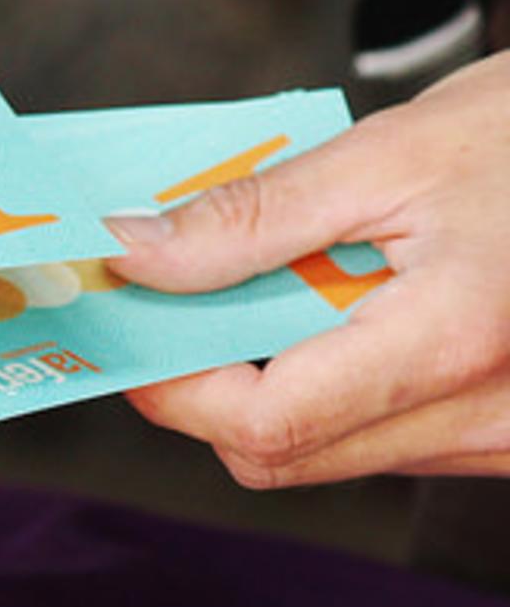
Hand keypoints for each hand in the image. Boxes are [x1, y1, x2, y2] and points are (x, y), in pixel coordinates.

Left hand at [107, 51, 509, 485]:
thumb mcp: (392, 152)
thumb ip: (252, 217)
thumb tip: (134, 254)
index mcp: (452, 344)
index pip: (264, 424)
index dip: (173, 386)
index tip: (133, 326)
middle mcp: (488, 418)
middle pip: (285, 455)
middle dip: (210, 387)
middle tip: (180, 302)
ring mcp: (505, 439)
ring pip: (334, 451)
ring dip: (275, 384)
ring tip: (277, 289)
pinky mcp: (508, 433)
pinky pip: (389, 435)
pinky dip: (338, 383)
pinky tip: (345, 309)